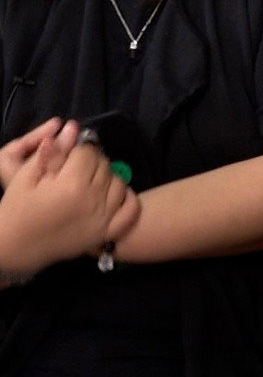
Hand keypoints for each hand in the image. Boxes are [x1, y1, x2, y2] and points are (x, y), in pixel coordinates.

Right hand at [0, 129, 137, 274]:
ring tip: (89, 182)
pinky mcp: (108, 232)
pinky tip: (113, 194)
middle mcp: (92, 200)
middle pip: (104, 165)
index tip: (69, 155)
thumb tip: (73, 128)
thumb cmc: (18, 209)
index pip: (88, 152)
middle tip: (76, 169)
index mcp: (70, 185)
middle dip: (92, 162)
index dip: (78, 149)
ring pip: (119, 183)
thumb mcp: (26, 177)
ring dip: (107, 177)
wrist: (17, 247)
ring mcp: (103, 218)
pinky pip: (131, 208)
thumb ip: (52, 153)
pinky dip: (127, 198)